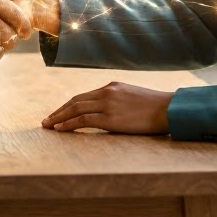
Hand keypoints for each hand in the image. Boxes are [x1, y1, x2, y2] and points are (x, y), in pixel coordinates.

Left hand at [40, 82, 172, 133]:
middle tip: (46, 120)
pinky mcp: (111, 117)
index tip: (58, 113)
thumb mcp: (134, 98)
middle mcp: (107, 92)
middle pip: (75, 101)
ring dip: (59, 118)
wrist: (169, 109)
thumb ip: (119, 101)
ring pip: (76, 109)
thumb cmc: (156, 107)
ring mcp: (108, 104)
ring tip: (48, 126)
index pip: (83, 96)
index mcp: (112, 86)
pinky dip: (69, 124)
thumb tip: (109, 112)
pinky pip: (83, 120)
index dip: (68, 105)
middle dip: (59, 111)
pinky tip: (60, 129)